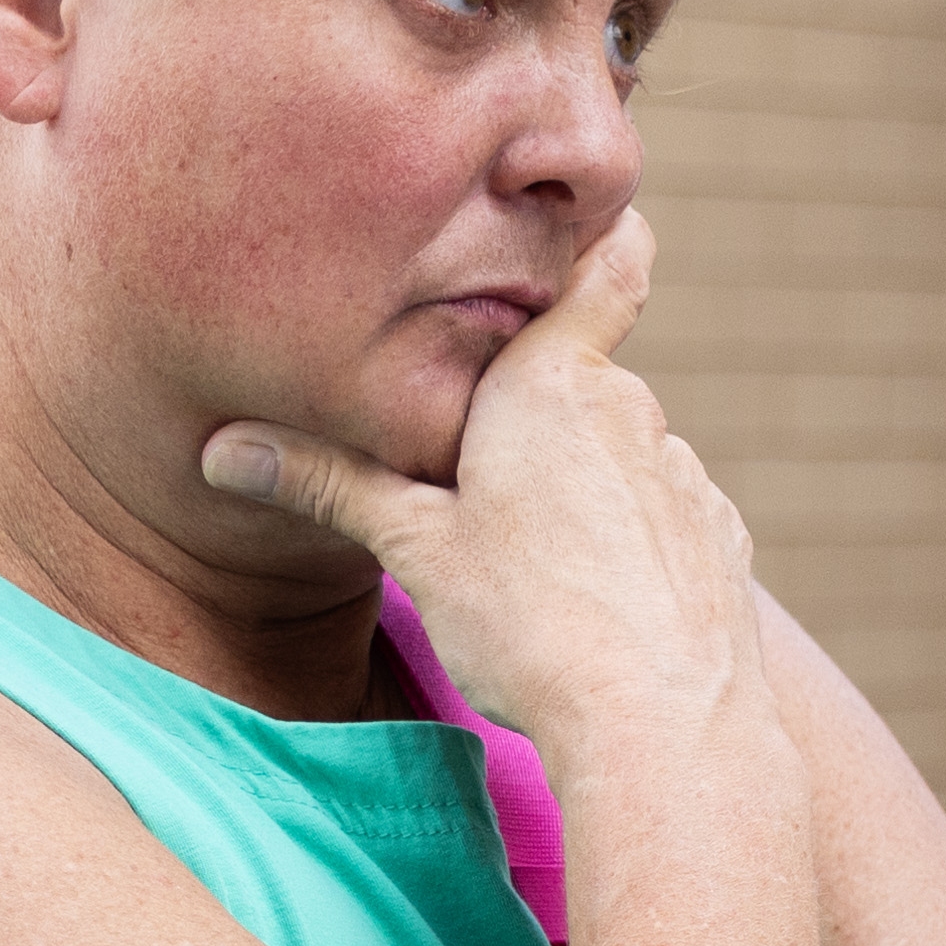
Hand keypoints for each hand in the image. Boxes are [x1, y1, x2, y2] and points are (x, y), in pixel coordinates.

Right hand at [203, 206, 764, 760]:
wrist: (662, 724)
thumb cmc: (528, 624)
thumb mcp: (412, 549)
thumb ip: (326, 485)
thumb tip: (223, 451)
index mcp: (552, 385)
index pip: (606, 272)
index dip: (607, 241)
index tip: (608, 220)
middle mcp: (632, 414)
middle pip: (580, 388)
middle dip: (535, 422)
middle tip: (477, 483)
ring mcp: (685, 479)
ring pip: (622, 459)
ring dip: (583, 489)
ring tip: (537, 567)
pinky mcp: (721, 544)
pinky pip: (663, 521)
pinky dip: (632, 545)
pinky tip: (598, 603)